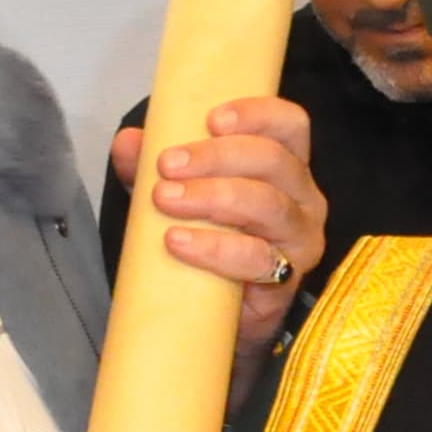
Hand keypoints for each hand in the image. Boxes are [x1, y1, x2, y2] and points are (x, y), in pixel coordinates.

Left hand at [109, 100, 325, 401]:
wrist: (219, 317)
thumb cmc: (210, 239)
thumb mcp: (178, 192)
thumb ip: (153, 166)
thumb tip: (127, 142)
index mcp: (285, 165)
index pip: (290, 125)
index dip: (258, 114)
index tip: (212, 119)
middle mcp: (303, 198)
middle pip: (274, 161)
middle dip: (217, 157)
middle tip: (168, 166)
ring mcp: (301, 240)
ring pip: (269, 205)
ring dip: (213, 197)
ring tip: (166, 199)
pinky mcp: (288, 280)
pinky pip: (258, 258)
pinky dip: (216, 247)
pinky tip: (179, 241)